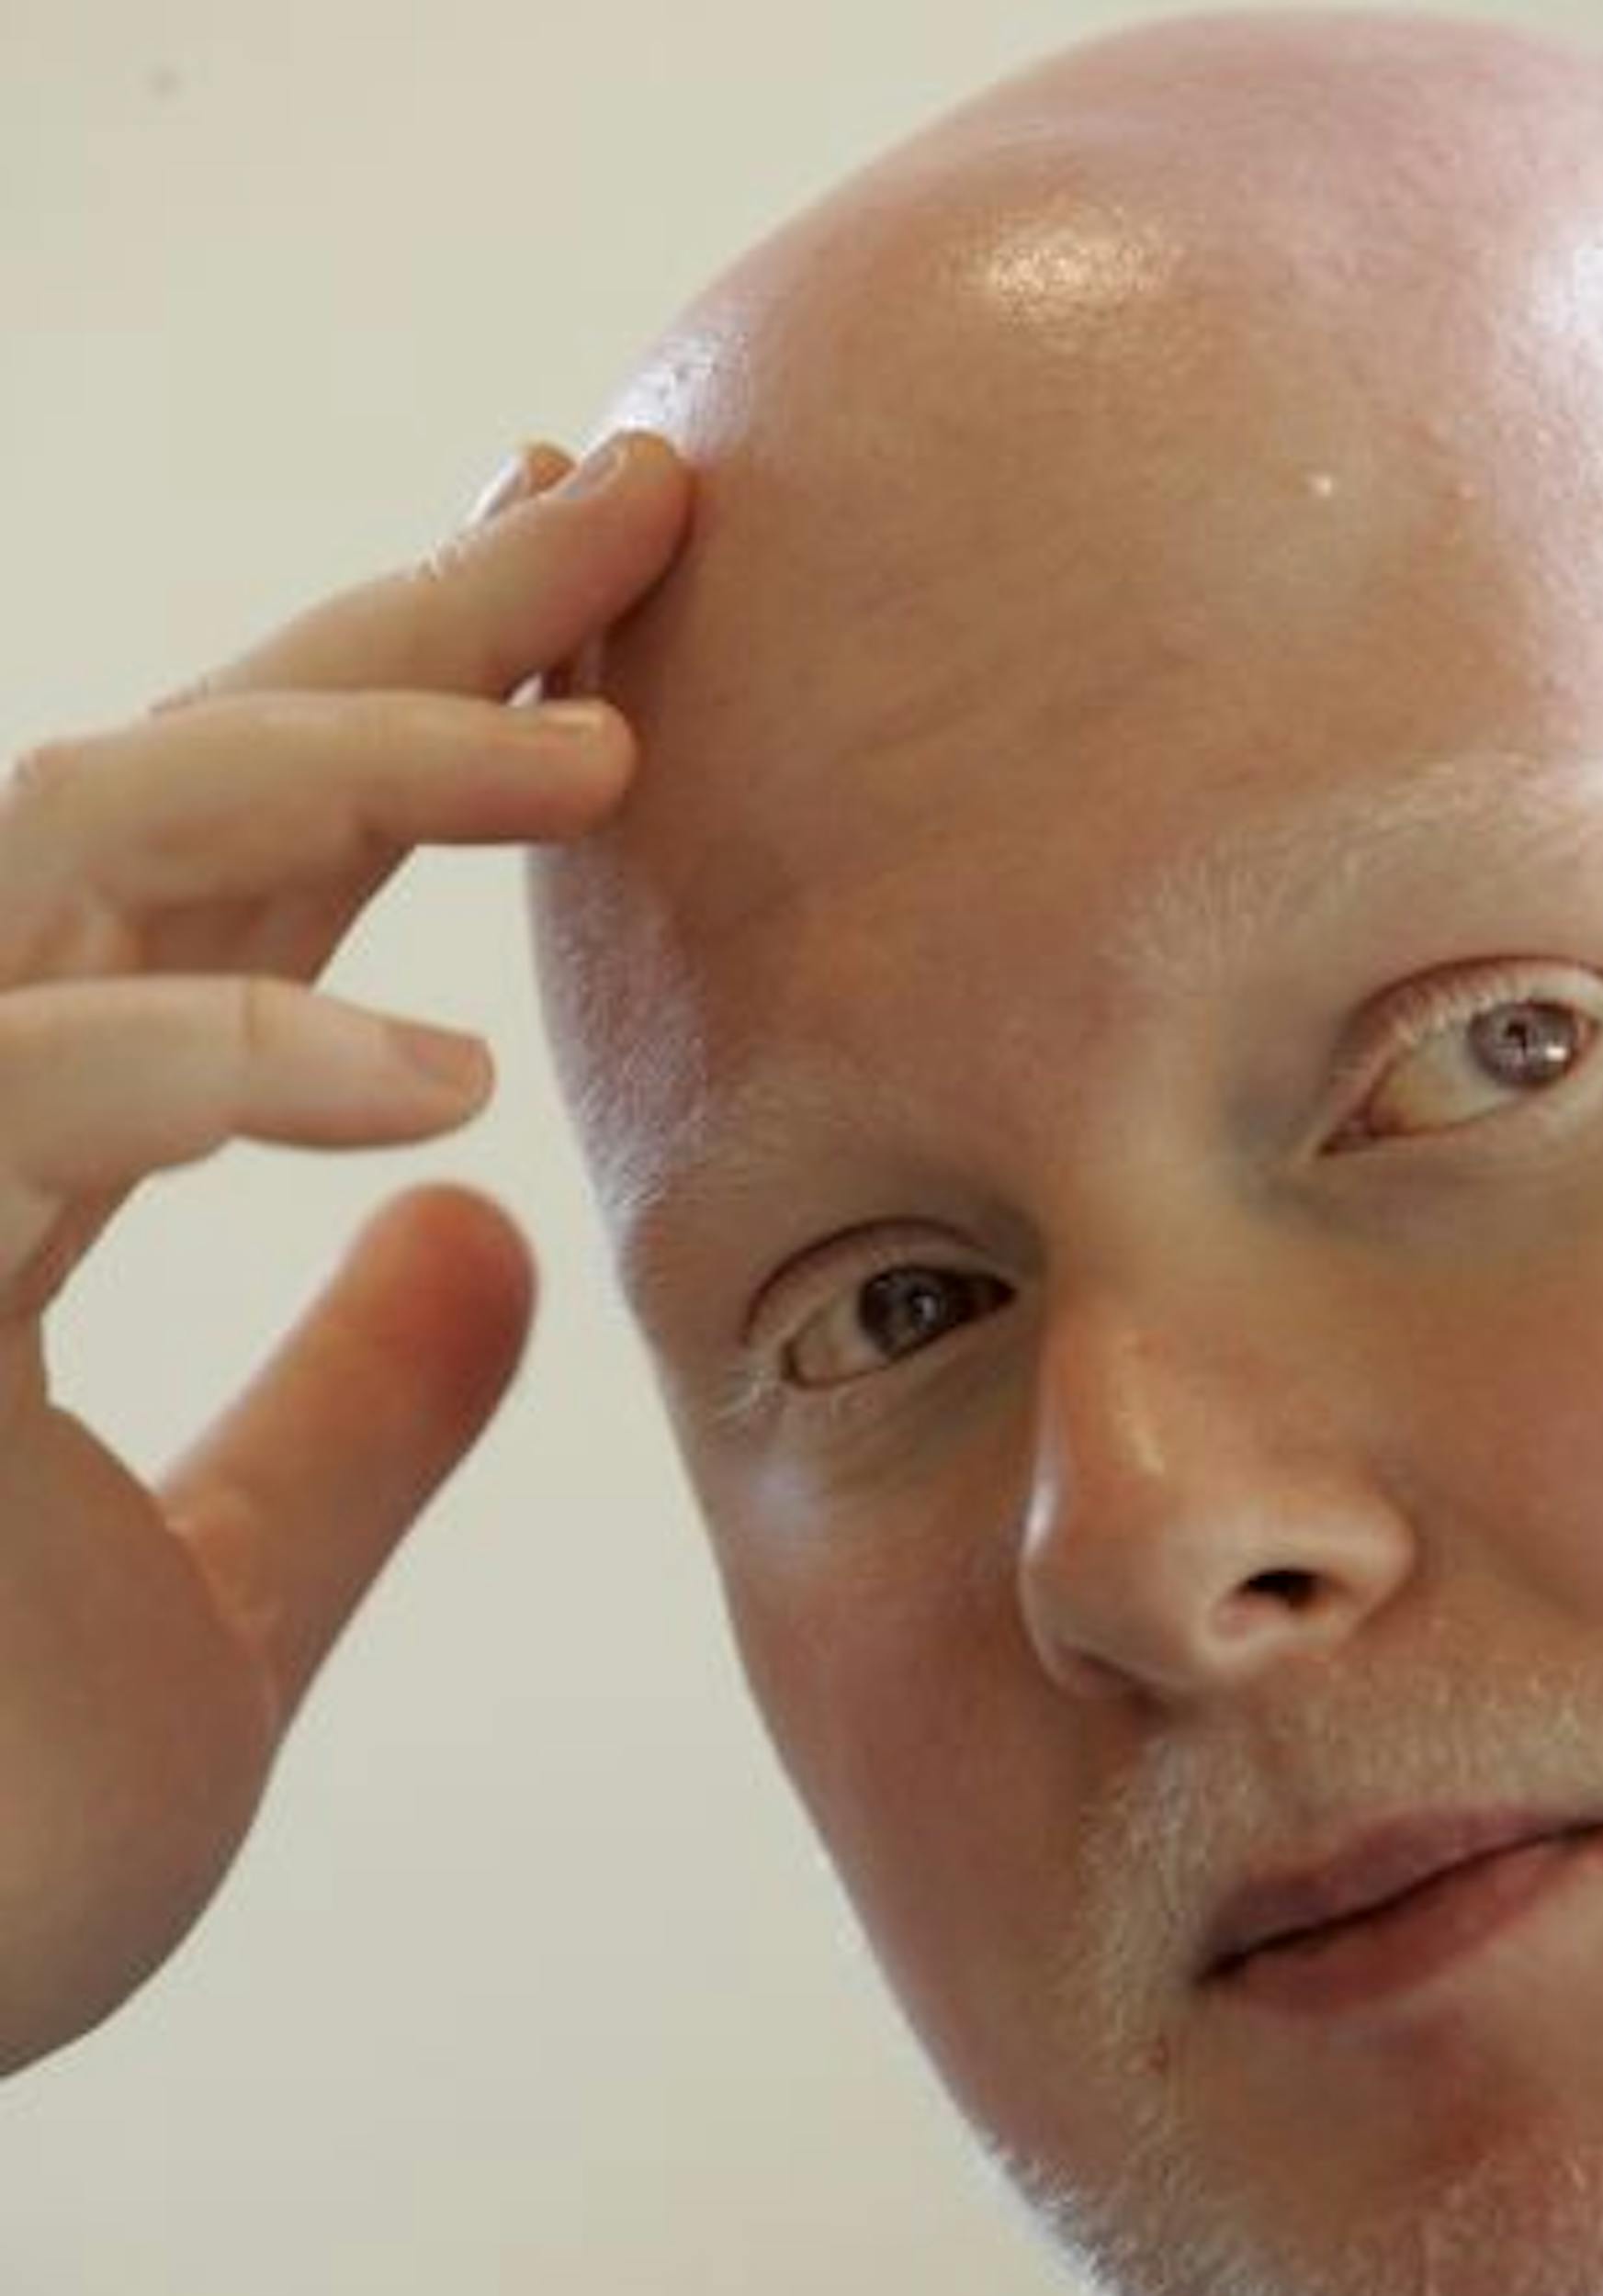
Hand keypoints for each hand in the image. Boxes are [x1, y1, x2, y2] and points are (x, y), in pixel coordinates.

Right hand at [0, 430, 688, 2074]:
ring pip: (74, 835)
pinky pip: (13, 1088)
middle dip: (410, 622)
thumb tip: (484, 1236)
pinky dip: (214, 1066)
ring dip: (341, 751)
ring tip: (603, 738)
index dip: (417, 734)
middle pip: (181, 778)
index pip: (242, 882)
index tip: (607, 628)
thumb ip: (348, 1422)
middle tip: (641, 486)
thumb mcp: (209, 1603)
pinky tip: (431, 1097)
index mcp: (29, 1161)